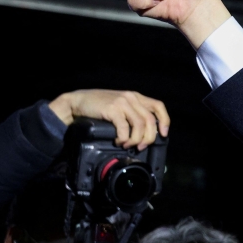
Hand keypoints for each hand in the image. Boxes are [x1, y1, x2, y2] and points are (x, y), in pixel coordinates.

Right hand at [47, 89, 169, 149]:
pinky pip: (124, 128)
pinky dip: (124, 138)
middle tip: (141, 146)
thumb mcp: (120, 105)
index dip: (164, 121)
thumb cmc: (99, 106)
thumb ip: (132, 113)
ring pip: (139, 125)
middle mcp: (132, 98)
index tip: (164, 134)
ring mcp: (122, 102)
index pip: (158, 106)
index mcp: (136, 97)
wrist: (77, 101)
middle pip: (150, 120)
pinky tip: (119, 141)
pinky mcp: (112, 109)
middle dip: (149, 137)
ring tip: (128, 144)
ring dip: (136, 139)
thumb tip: (145, 133)